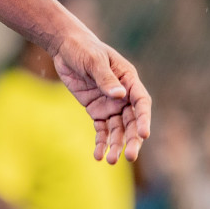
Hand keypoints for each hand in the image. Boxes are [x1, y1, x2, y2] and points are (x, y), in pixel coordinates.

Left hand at [52, 30, 152, 164]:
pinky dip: (101, 142)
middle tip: (130, 157)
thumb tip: (120, 96)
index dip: (144, 119)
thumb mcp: (93, 60)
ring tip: (110, 160)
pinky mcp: (97, 111)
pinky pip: (102, 130)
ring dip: (116, 145)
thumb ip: (105, 78)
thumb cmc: (83, 48)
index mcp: (129, 79)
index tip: (144, 134)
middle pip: (132, 121)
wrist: (66, 48)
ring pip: (118, 130)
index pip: (141, 102)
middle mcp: (123, 95)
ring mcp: (110, 105)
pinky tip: (98, 156)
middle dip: (132, 140)